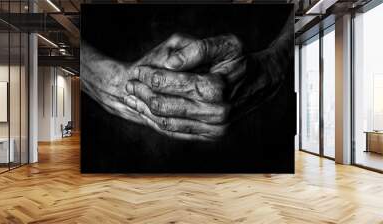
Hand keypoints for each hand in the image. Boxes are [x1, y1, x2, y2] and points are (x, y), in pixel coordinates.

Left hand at [123, 33, 245, 140]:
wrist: (263, 83)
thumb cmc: (242, 60)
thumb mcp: (225, 45)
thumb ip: (197, 50)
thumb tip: (169, 64)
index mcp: (217, 87)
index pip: (172, 83)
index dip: (150, 77)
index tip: (137, 71)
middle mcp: (216, 112)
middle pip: (166, 106)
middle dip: (143, 94)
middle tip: (130, 85)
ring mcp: (215, 128)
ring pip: (169, 122)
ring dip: (146, 110)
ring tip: (132, 98)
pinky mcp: (213, 136)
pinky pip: (178, 132)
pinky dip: (160, 123)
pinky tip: (148, 112)